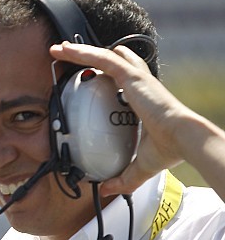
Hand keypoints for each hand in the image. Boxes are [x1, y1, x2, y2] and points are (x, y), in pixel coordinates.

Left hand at [49, 41, 195, 195]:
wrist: (182, 139)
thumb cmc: (169, 149)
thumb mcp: (140, 166)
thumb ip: (122, 177)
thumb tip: (106, 190)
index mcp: (142, 98)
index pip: (122, 80)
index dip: (106, 74)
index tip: (90, 76)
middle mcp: (139, 83)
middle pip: (112, 61)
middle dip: (90, 56)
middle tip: (68, 55)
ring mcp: (135, 77)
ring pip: (102, 56)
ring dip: (78, 51)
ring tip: (58, 49)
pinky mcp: (131, 75)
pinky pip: (100, 59)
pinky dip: (81, 54)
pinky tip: (64, 51)